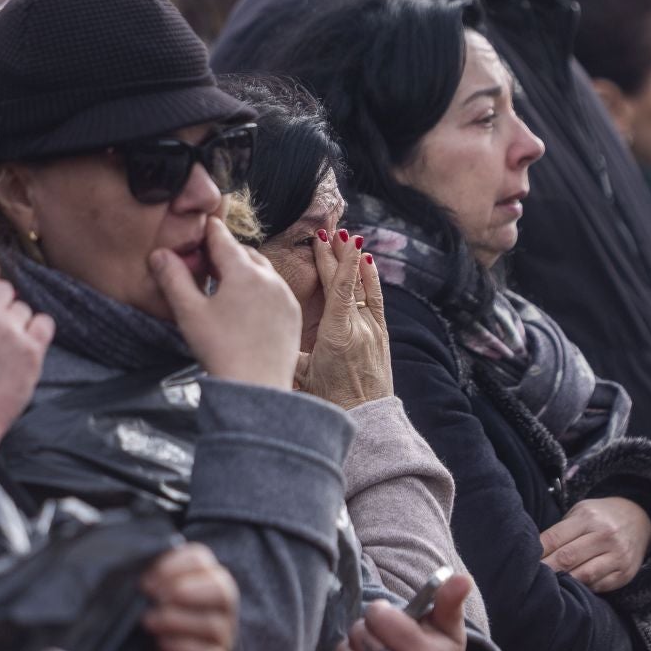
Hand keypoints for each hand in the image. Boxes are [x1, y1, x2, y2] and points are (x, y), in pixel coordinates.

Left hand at [139, 542, 238, 650]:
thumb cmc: (156, 611)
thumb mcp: (152, 591)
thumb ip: (149, 580)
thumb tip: (135, 577)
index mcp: (207, 574)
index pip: (198, 559)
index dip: (172, 566)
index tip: (146, 581)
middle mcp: (222, 603)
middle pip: (219, 589)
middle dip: (182, 592)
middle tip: (153, 599)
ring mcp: (223, 633)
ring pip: (212, 624)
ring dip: (176, 621)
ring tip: (148, 621)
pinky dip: (181, 648)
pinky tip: (160, 643)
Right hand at [150, 216, 300, 390]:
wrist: (256, 387)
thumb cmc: (220, 350)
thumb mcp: (190, 313)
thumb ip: (173, 278)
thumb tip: (159, 253)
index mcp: (243, 272)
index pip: (222, 238)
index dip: (208, 231)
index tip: (200, 226)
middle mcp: (270, 278)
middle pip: (244, 252)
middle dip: (226, 252)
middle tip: (207, 260)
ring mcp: (285, 296)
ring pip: (262, 270)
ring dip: (244, 269)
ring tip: (225, 282)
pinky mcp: (293, 314)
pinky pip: (275, 290)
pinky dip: (260, 288)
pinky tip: (246, 304)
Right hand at [293, 228, 391, 408]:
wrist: (370, 418)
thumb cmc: (332, 400)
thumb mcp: (302, 375)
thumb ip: (288, 349)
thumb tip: (268, 330)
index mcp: (336, 334)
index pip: (337, 288)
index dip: (332, 262)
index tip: (325, 241)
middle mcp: (358, 327)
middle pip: (346, 282)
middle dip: (336, 256)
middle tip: (327, 233)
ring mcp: (373, 329)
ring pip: (364, 287)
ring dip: (354, 262)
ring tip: (347, 239)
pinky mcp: (382, 335)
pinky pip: (376, 300)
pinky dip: (371, 279)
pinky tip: (367, 263)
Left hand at [540, 496, 650, 592]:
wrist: (640, 519)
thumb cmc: (600, 517)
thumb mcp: (581, 513)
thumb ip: (560, 531)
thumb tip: (533, 554)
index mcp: (588, 517)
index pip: (554, 538)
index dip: (537, 554)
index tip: (523, 563)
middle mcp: (605, 535)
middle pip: (567, 559)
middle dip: (546, 571)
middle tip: (529, 581)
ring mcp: (617, 555)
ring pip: (583, 576)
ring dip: (563, 583)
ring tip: (547, 588)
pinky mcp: (625, 573)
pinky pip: (598, 586)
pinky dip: (582, 589)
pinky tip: (571, 590)